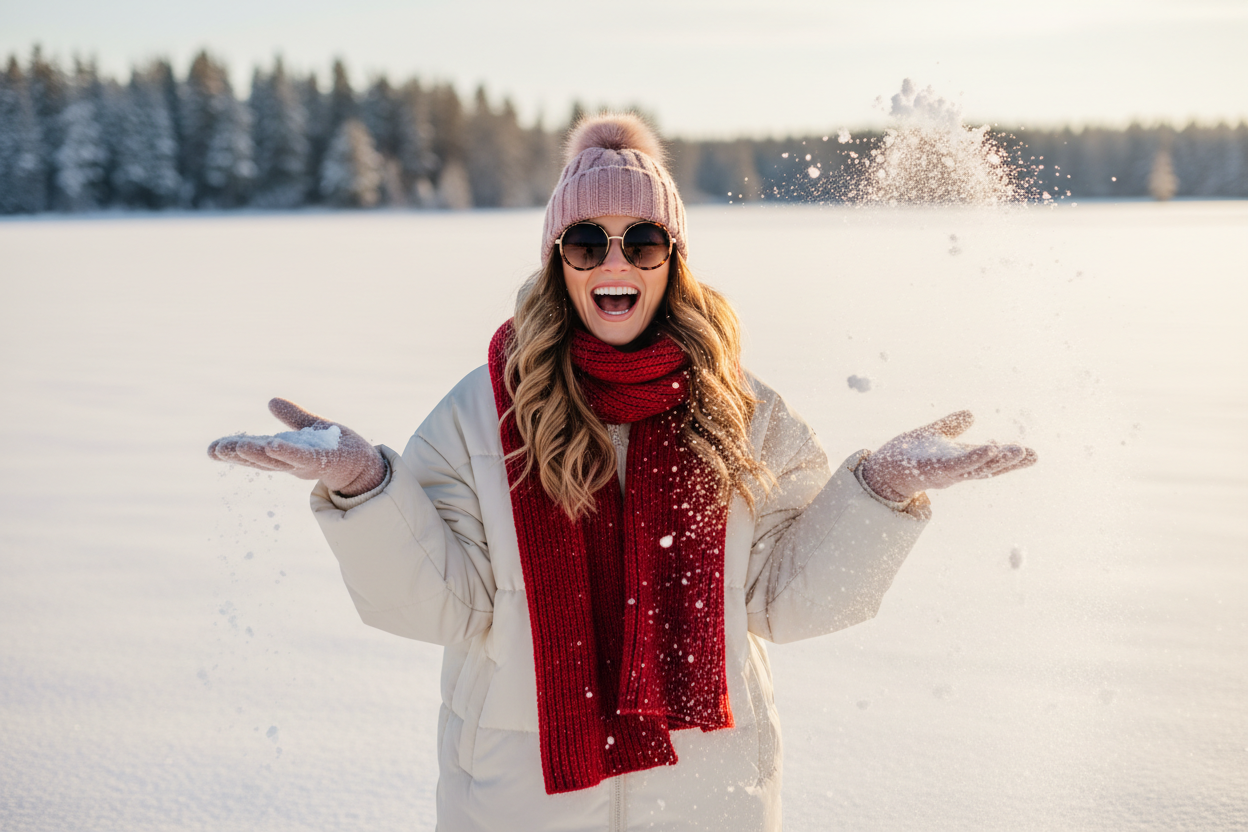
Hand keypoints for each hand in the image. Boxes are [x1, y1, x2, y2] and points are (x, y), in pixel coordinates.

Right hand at [207, 398, 386, 496]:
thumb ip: (293, 417)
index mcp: (285, 453)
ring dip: (256, 454)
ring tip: (236, 447)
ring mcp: (306, 464)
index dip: (233, 451)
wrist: (367, 464)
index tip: (211, 449)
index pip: (256, 451)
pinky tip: (272, 444)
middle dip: (237, 455)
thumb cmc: (338, 447)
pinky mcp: (323, 461)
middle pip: (260, 459)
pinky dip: (286, 452)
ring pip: (276, 460)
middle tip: (214, 450)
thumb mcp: (312, 429)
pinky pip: (302, 457)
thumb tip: (271, 402)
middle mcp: (292, 462)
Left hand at [860, 410, 1036, 502]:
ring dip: (999, 460)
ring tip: (1018, 450)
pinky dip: (975, 458)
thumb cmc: (908, 454)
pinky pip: (959, 465)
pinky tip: (990, 449)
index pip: (990, 460)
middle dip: (1010, 462)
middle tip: (1032, 454)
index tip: (1032, 454)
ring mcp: (948, 472)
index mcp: (960, 460)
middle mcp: (958, 470)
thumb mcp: (934, 434)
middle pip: (989, 467)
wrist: (883, 467)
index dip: (1009, 458)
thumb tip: (970, 414)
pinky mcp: (935, 470)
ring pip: (978, 468)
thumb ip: (952, 426)